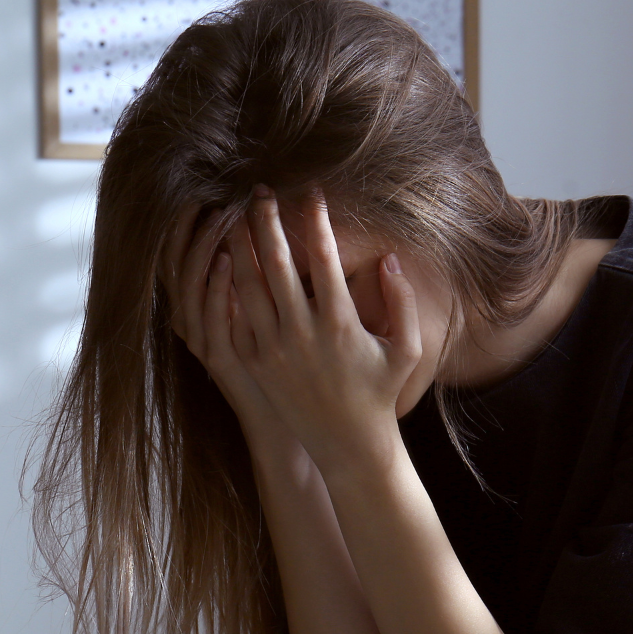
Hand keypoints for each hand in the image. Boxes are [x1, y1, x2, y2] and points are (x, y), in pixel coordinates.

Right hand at [167, 204, 301, 455]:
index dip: (190, 222)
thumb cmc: (294, 367)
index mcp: (209, 305)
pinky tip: (229, 260)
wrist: (301, 422)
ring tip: (221, 214)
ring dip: (204, 248)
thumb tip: (256, 233)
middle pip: (181, 261)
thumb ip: (261, 280)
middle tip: (204, 190)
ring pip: (191, 284)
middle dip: (190, 225)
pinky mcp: (223, 359)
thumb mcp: (272, 319)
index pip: (188, 253)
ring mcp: (208, 339)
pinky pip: (212, 319)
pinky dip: (215, 289)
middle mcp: (200, 319)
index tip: (206, 187)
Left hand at [225, 185, 422, 473]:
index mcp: (340, 325)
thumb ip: (402, 301)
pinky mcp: (254, 360)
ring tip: (235, 215)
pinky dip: (227, 281)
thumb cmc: (380, 392)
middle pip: (277, 262)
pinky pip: (235, 312)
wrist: (347, 442)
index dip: (316, 220)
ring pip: (247, 283)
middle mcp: (302, 333)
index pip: (325, 259)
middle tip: (260, 191)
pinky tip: (225, 257)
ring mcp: (273, 347)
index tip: (310, 191)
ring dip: (239, 244)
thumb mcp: (407, 349)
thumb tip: (389, 257)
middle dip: (266, 221)